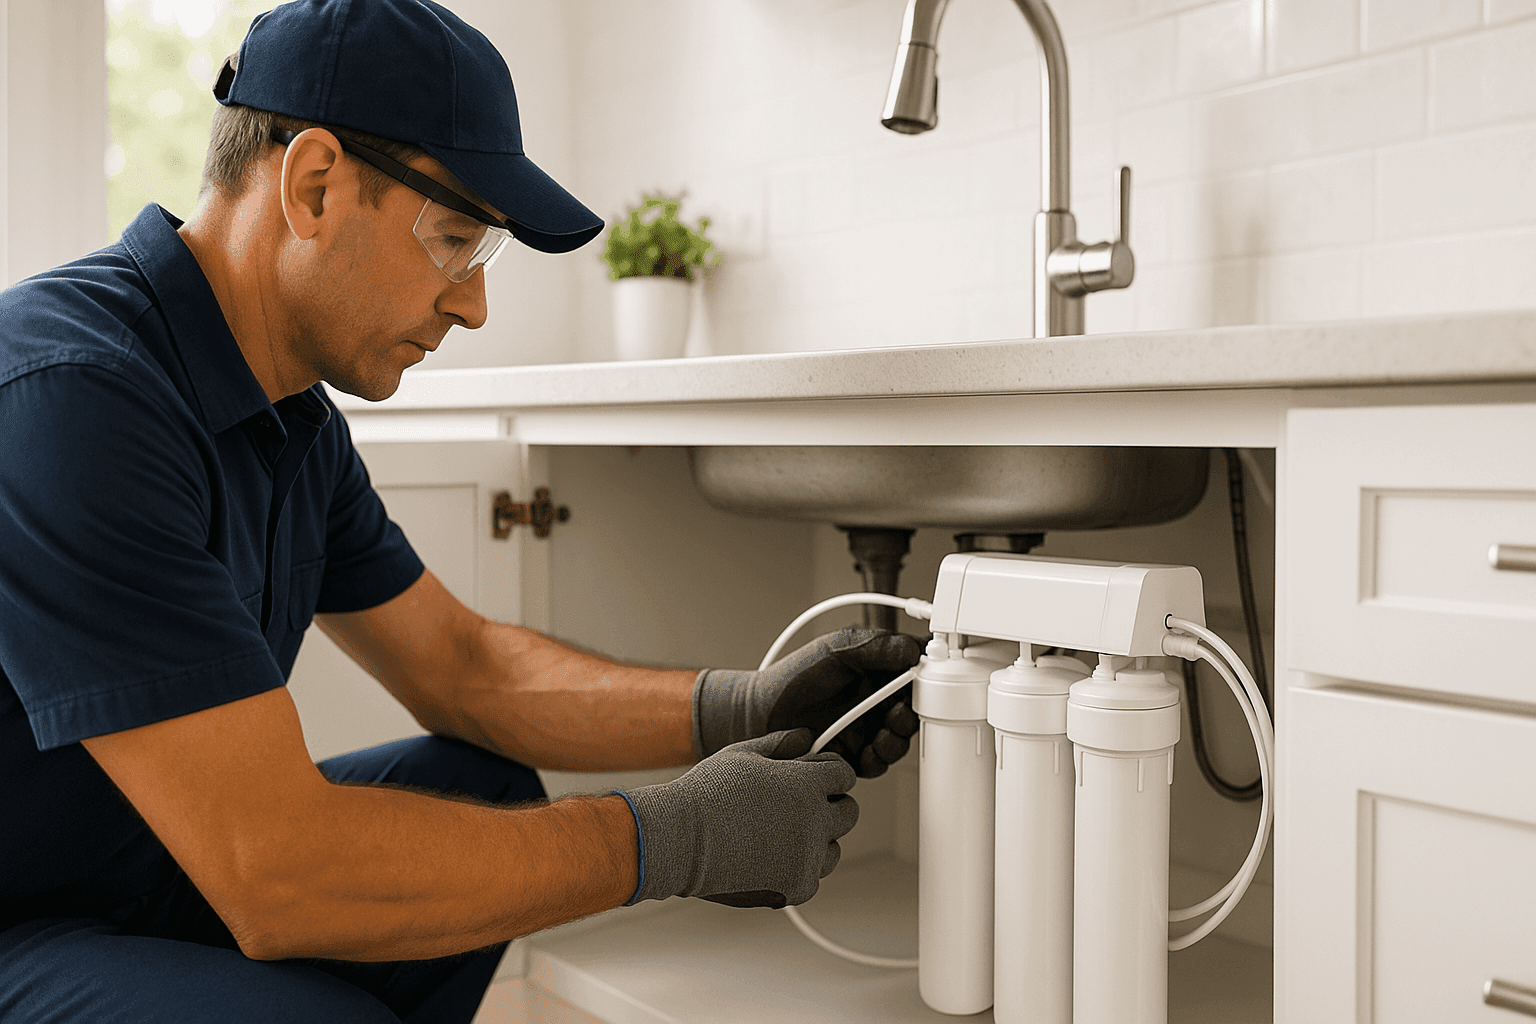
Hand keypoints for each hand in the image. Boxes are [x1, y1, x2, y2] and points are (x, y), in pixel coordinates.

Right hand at [620, 729, 856, 907]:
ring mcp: (808, 858)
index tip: (813, 778)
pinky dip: (797, 869)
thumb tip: (807, 736)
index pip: (844, 774)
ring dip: (817, 841)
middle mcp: (815, 822)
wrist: (677, 840)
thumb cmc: (706, 793)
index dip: (829, 773)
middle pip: (848, 813)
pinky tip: (768, 857)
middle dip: (829, 806)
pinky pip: (813, 877)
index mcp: (807, 784)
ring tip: (779, 835)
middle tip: (796, 807)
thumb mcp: (743, 754)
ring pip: (834, 849)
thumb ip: (782, 743)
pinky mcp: (797, 887)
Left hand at [694, 627, 922, 777]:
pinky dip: (878, 758)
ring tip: (884, 731)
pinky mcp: (854, 755)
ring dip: (898, 738)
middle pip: (913, 711)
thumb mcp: (834, 650)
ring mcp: (866, 729)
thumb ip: (874, 647)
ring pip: (899, 739)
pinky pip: (878, 762)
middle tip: (899, 710)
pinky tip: (868, 750)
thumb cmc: (791, 678)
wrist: (757, 714)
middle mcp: (874, 701)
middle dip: (912, 713)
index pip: (914, 674)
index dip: (926, 678)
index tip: (927, 679)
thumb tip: (911, 648)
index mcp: (875, 671)